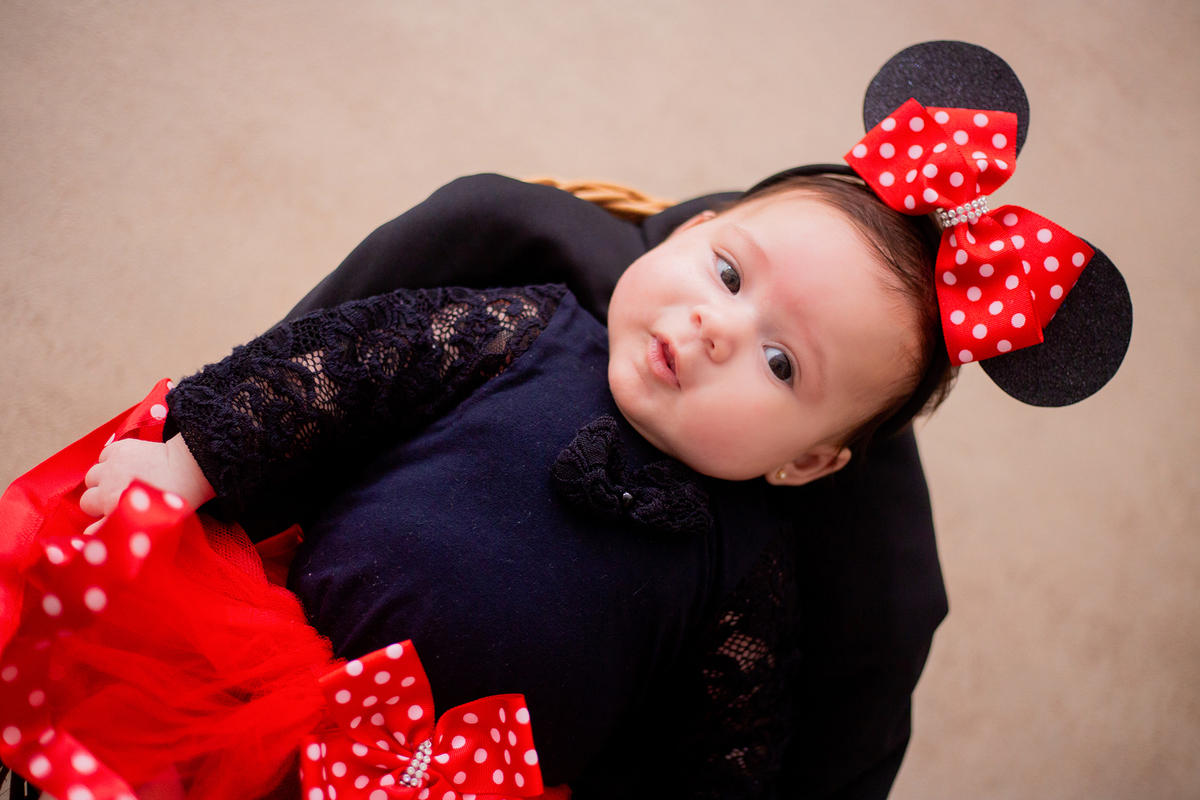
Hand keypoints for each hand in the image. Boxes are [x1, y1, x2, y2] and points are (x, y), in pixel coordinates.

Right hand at [80, 435, 214, 534]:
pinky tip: (124, 465)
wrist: (189, 469)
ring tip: (120, 482)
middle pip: (87, 502)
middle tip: (117, 501)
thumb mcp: (149, 523)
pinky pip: (102, 456)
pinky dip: (109, 461)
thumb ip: (121, 531)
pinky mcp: (118, 449)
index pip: (92, 528)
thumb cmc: (175, 501)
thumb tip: (91, 536)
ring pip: (91, 478)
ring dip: (101, 481)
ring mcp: (112, 468)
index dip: (101, 527)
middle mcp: (108, 489)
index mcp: (117, 511)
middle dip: (99, 503)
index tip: (110, 525)